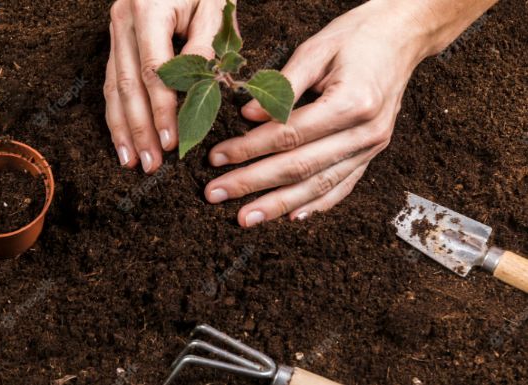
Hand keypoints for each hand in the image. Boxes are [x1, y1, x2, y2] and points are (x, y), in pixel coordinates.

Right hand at [104, 0, 232, 172]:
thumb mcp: (214, 7)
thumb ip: (207, 45)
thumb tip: (201, 89)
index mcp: (149, 9)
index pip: (154, 71)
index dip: (162, 110)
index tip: (173, 141)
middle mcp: (123, 21)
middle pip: (128, 85)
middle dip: (140, 129)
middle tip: (151, 164)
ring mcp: (116, 33)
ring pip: (113, 88)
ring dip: (123, 128)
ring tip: (131, 161)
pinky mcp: (116, 43)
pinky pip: (111, 82)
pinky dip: (117, 114)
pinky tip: (123, 139)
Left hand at [204, 1, 428, 226]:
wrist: (404, 35)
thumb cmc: (358, 36)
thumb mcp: (316, 49)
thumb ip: (282, 86)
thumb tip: (247, 115)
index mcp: (351, 103)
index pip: (288, 135)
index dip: (249, 149)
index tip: (217, 157)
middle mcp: (365, 133)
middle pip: (299, 167)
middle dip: (253, 184)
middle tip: (216, 194)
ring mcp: (372, 147)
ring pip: (319, 185)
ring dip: (279, 205)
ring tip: (246, 218)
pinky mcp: (372, 153)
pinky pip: (343, 186)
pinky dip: (317, 204)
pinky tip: (292, 217)